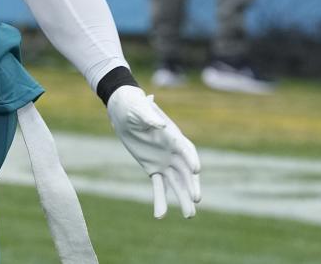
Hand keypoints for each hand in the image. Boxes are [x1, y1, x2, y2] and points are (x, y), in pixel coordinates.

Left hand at [107, 86, 201, 217]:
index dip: (191, 158)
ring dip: (182, 198)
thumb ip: (150, 116)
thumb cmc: (134, 106)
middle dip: (191, 184)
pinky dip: (160, 200)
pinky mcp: (154, 169)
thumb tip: (160, 124)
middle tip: (196, 198)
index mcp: (172, 135)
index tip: (197, 169)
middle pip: (186, 171)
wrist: (124, 111)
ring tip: (189, 215)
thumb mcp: (139, 108)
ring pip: (176, 183)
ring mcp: (164, 162)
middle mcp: (173, 152)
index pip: (185, 149)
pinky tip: (160, 215)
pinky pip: (159, 186)